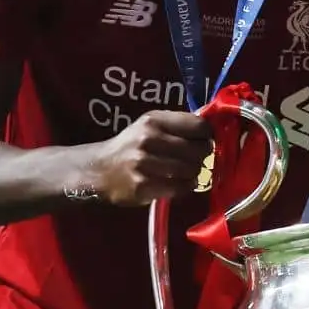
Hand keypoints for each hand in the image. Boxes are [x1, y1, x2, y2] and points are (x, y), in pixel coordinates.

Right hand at [87, 110, 212, 206]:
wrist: (98, 170)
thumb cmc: (130, 145)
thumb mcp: (150, 125)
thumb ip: (177, 125)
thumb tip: (211, 131)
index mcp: (154, 120)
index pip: (198, 125)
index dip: (207, 135)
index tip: (205, 140)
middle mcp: (149, 139)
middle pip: (199, 150)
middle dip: (202, 156)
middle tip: (197, 159)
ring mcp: (145, 164)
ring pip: (192, 170)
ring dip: (194, 173)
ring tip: (185, 171)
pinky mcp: (143, 187)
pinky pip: (180, 188)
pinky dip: (185, 187)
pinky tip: (178, 183)